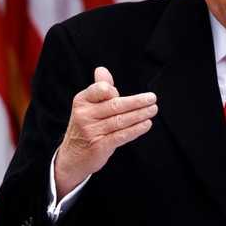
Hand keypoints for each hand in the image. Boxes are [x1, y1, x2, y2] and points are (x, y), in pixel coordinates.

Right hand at [53, 67, 156, 194]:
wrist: (72, 156)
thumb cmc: (85, 126)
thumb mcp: (87, 106)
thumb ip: (98, 89)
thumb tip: (102, 69)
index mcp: (82, 101)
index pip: (100, 90)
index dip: (114, 90)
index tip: (124, 91)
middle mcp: (84, 115)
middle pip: (115, 105)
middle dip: (136, 102)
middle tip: (152, 98)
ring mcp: (91, 131)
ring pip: (120, 121)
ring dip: (139, 115)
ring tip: (153, 109)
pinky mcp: (99, 146)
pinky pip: (121, 136)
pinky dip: (135, 130)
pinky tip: (146, 124)